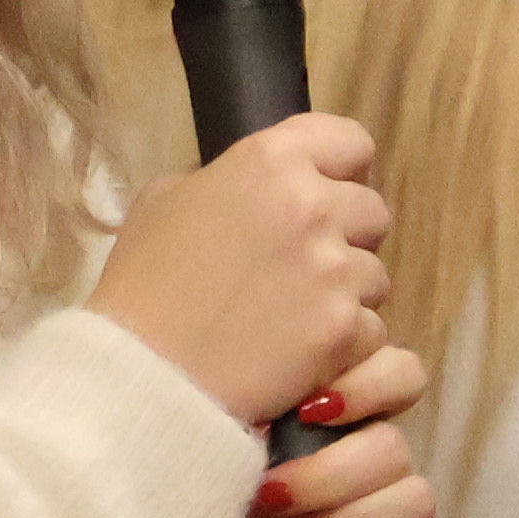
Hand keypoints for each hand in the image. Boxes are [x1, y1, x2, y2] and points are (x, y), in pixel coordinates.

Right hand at [95, 113, 393, 425]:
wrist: (144, 375)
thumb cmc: (143, 286)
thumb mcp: (166, 201)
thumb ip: (228, 181)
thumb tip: (262, 190)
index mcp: (270, 162)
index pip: (351, 143)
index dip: (342, 171)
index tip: (324, 195)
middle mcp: (313, 207)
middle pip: (373, 213)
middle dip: (347, 238)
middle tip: (300, 269)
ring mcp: (335, 270)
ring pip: (375, 276)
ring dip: (345, 295)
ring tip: (289, 318)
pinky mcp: (346, 329)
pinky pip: (371, 330)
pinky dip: (343, 345)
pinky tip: (296, 354)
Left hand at [187, 340, 470, 517]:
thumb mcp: (213, 458)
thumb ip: (246, 412)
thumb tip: (261, 392)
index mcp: (333, 420)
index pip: (391, 371)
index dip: (363, 384)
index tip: (304, 410)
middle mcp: (369, 462)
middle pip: (394, 440)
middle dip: (337, 467)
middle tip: (272, 493)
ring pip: (415, 496)